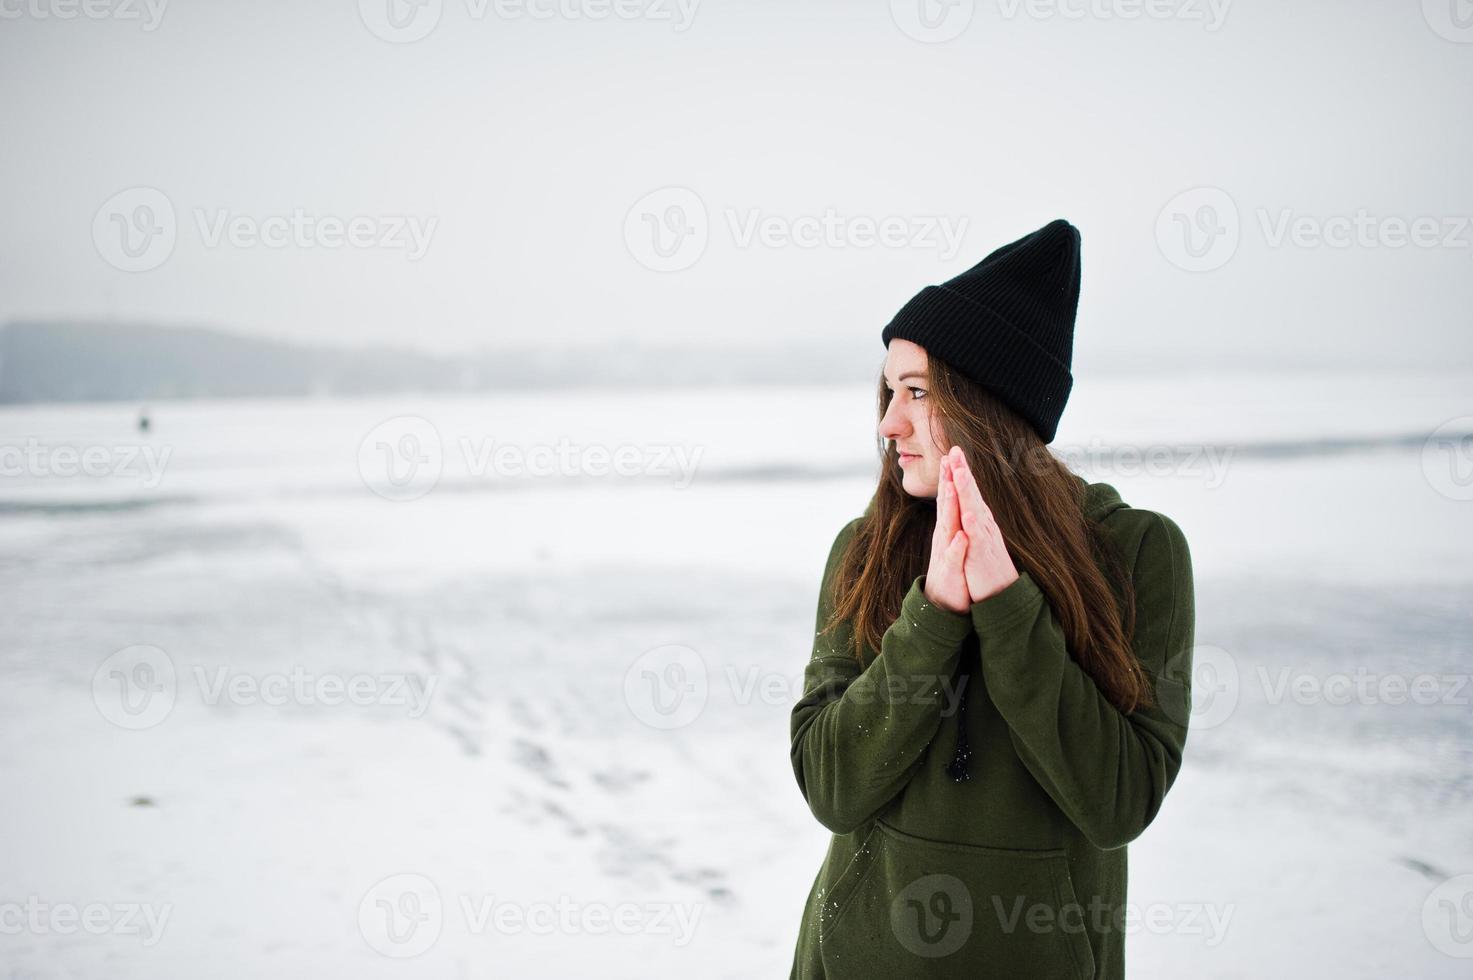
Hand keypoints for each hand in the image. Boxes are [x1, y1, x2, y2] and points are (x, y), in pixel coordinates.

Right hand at [922, 453, 970, 613]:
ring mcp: (946, 553)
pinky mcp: (950, 572)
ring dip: (950, 506)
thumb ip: (954, 524)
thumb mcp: (954, 545)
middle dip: (948, 481)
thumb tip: (957, 503)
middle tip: (949, 456)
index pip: (950, 498)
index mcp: (948, 529)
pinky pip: (954, 558)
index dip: (951, 476)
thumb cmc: (953, 574)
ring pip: (948, 526)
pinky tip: (960, 535)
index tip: (953, 453)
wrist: (944, 606)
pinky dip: (957, 546)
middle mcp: (945, 537)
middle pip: (946, 504)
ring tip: (952, 485)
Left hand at [946, 446, 1019, 602]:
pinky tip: (967, 514)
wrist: (999, 596)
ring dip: (967, 492)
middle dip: (962, 472)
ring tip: (959, 472)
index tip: (951, 452)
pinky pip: (978, 539)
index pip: (966, 493)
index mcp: (976, 522)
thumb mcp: (974, 541)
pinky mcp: (983, 556)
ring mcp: (983, 539)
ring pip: (974, 511)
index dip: (958, 473)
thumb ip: (971, 522)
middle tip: (955, 450)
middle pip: (970, 495)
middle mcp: (981, 526)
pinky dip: (972, 526)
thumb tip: (967, 504)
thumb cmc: (984, 568)